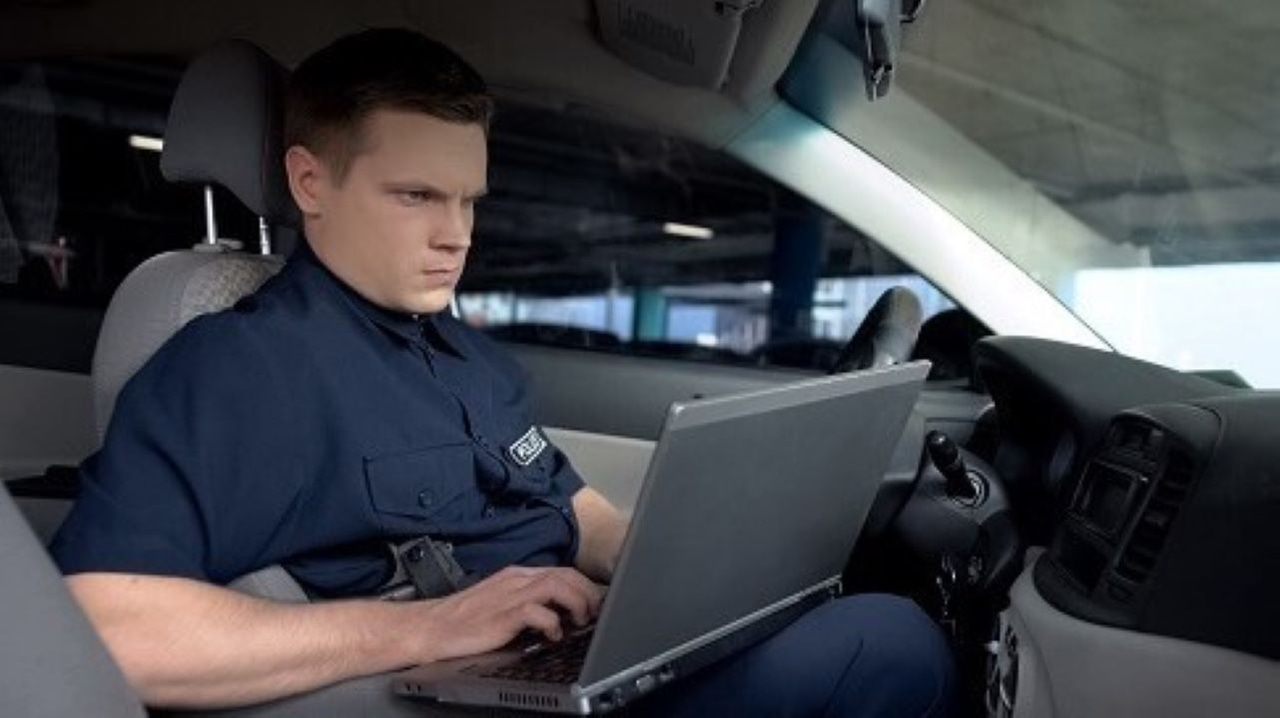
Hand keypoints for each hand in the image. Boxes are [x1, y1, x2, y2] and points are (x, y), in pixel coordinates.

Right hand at [407, 566, 603, 663]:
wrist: (432, 626)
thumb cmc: (465, 618)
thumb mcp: (501, 601)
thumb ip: (527, 600)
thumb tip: (559, 611)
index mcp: (517, 575)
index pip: (560, 571)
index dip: (583, 585)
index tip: (594, 602)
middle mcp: (516, 580)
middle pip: (565, 574)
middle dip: (587, 592)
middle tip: (594, 613)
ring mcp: (509, 595)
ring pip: (557, 585)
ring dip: (577, 603)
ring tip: (580, 621)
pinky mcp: (503, 614)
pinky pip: (538, 611)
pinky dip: (553, 622)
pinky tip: (553, 634)